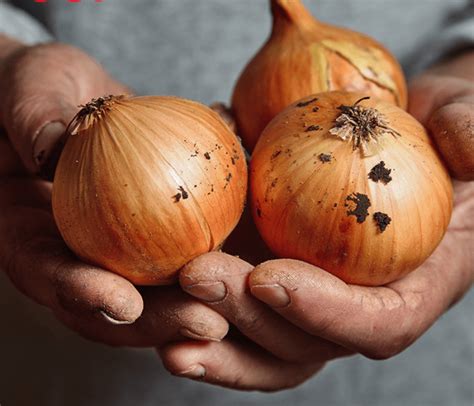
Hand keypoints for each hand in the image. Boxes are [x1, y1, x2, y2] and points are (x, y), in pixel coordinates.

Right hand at [0, 37, 227, 346]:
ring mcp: (120, 246)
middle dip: (158, 320)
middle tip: (205, 322)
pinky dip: (219, 254)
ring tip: (240, 304)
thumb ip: (33, 115)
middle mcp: (77, 251)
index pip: (49, 273)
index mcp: (30, 231)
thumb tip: (49, 145)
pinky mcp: (160, 230)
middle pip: (112, 303)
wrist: (75, 98)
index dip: (83, 294)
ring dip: (198, 302)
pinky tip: (253, 246)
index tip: (122, 302)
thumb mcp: (28, 89)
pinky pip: (188, 246)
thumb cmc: (38, 90)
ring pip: (157, 290)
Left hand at [159, 53, 473, 390]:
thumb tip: (463, 146)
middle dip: (249, 318)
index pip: (377, 323)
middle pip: (305, 342)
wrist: (401, 134)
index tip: (273, 280)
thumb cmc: (440, 132)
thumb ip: (473, 136)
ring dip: (213, 338)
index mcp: (413, 285)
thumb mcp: (469, 123)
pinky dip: (200, 312)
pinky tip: (159, 297)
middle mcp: (356, 304)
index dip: (327, 313)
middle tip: (198, 276)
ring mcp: (310, 296)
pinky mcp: (274, 275)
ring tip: (164, 323)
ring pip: (264, 344)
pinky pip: (237, 308)